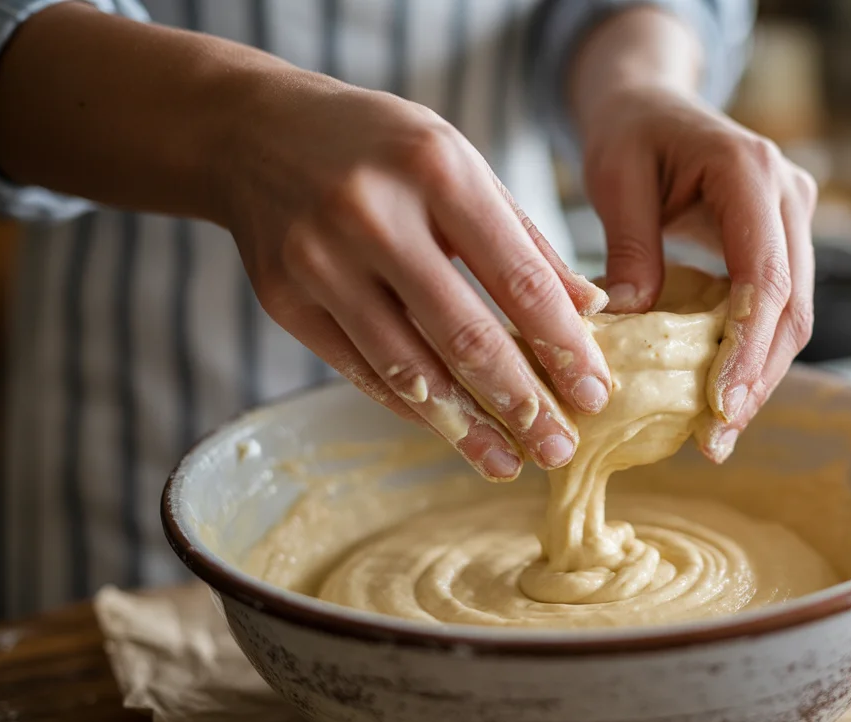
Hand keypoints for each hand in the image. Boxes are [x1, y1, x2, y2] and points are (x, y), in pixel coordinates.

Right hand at [220, 74, 612, 480]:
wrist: (255, 131)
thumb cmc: (381, 148)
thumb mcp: (461, 164)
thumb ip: (525, 239)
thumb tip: (590, 311)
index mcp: (436, 169)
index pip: (519, 279)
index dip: (563, 347)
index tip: (595, 393)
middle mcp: (373, 215)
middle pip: (465, 336)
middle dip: (522, 404)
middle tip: (559, 448)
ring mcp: (320, 261)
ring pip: (409, 369)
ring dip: (467, 428)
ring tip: (509, 462)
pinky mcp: (284, 301)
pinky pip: (362, 372)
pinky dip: (413, 407)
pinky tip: (452, 431)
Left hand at [580, 84, 817, 462]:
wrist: (653, 103)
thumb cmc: (630, 131)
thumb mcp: (614, 177)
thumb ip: (629, 248)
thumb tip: (629, 326)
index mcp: (751, 172)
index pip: (766, 276)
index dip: (747, 348)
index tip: (719, 405)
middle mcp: (789, 194)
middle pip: (792, 307)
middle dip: (757, 379)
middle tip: (717, 439)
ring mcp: (794, 219)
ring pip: (794, 317)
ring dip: (759, 378)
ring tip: (718, 434)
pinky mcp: (784, 242)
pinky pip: (778, 309)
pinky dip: (752, 356)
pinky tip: (722, 399)